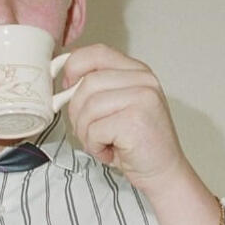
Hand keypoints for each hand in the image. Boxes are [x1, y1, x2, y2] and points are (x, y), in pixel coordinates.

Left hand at [60, 43, 224, 224]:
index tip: (64, 85)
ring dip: (86, 133)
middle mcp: (143, 80)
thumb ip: (98, 90)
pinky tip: (110, 152)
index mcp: (137, 71)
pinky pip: (94, 130)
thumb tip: (62, 84)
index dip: (73, 66)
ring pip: (87, 108)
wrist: (163, 171)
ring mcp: (142, 98)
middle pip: (87, 84)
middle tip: (89, 132)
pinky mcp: (135, 120)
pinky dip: (95, 147)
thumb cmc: (136, 143)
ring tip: (102, 143)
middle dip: (77, 113)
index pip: (96, 53)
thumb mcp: (117, 108)